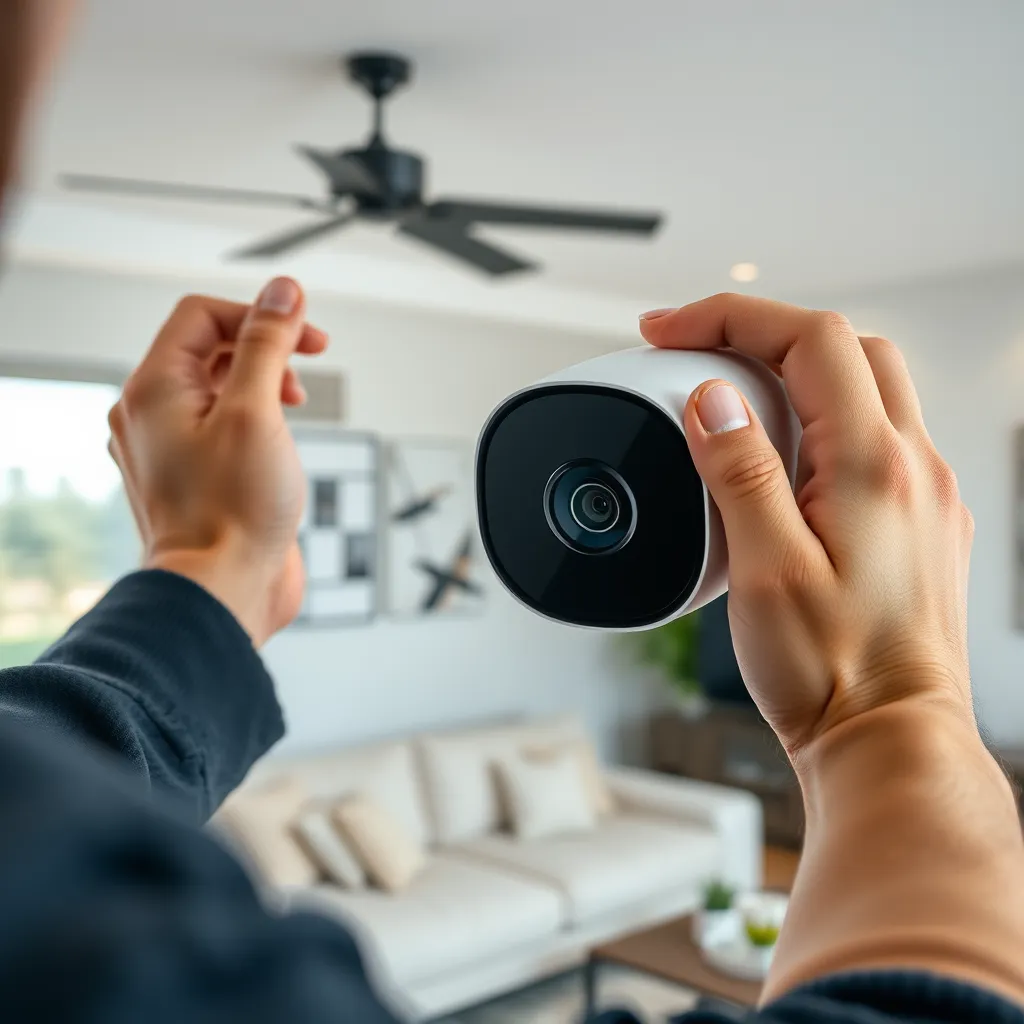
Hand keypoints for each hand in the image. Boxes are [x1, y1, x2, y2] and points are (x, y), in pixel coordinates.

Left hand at [108, 277, 327, 645]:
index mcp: (154, 390)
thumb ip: (267, 344)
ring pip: (218, 387)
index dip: (260, 315)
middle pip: (210, 348)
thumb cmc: (234, 514)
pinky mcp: (197, 475)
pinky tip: (279, 439)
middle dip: (265, 347)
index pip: (203, 315)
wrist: (223, 592)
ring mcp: (173, 448)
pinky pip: (223, 425)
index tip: (307, 335)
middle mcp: (153, 415)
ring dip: (264, 381)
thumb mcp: (258, 411)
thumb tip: (283, 293)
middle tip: (309, 362)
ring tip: (295, 405)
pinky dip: (256, 418)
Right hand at [640, 295, 973, 759]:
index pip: (809, 339)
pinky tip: (781, 464)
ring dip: (794, 376)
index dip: (730, 318)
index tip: (669, 330)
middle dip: (764, 333)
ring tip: (729, 406)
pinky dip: (820, 423)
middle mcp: (912, 469)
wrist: (888, 741)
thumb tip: (713, 400)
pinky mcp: (918, 525)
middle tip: (696, 353)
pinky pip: (873, 439)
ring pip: (867, 389)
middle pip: (846, 348)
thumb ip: (740, 473)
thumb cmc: (834, 673)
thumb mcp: (766, 571)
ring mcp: (923, 496)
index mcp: (872, 467)